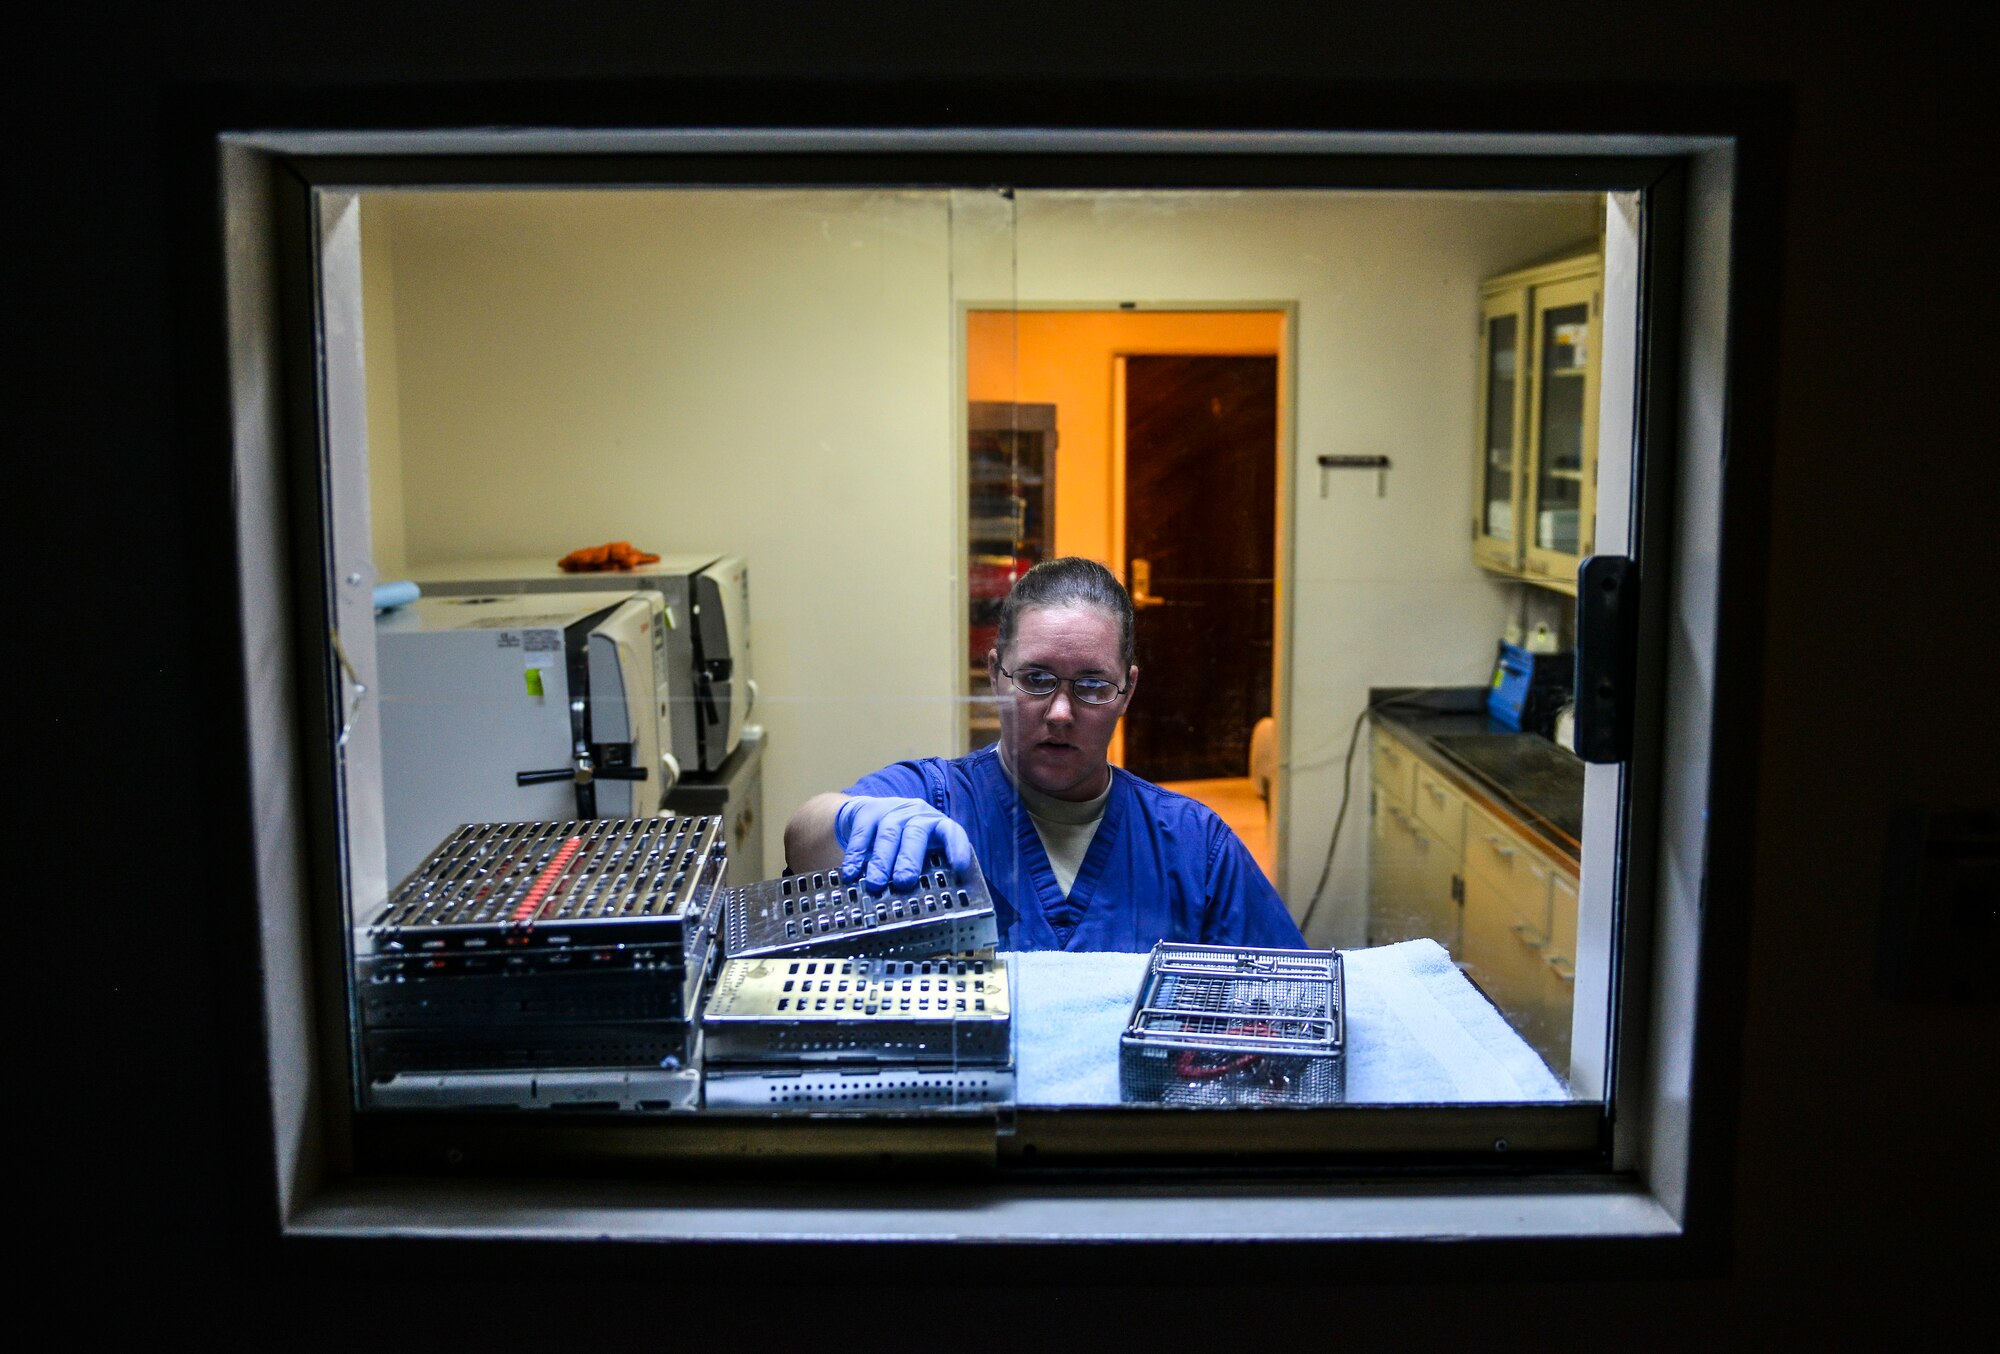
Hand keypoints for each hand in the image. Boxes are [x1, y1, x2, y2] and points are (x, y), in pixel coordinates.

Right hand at [835, 797, 973, 893]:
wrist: (869, 813)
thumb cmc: (902, 841)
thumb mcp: (919, 849)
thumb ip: (926, 869)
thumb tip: (931, 903)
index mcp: (936, 824)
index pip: (952, 832)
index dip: (956, 848)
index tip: (959, 867)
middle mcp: (916, 814)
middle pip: (916, 833)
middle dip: (909, 859)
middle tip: (903, 882)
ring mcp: (891, 811)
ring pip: (888, 834)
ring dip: (882, 861)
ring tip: (877, 884)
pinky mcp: (867, 812)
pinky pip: (862, 834)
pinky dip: (856, 856)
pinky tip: (851, 873)